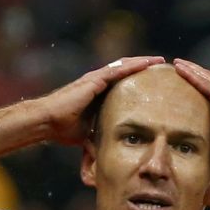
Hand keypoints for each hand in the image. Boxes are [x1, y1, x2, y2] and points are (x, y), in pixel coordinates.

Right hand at [38, 56, 164, 144]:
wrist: (48, 122)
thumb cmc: (62, 128)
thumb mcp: (88, 133)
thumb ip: (99, 134)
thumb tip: (108, 149)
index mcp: (97, 93)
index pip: (122, 82)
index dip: (138, 79)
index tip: (154, 81)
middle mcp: (98, 82)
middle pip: (125, 70)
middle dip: (143, 67)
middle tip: (161, 66)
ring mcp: (96, 79)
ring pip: (124, 66)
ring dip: (142, 62)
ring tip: (159, 61)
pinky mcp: (94, 80)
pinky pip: (118, 70)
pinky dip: (133, 66)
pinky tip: (147, 64)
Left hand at [173, 58, 209, 165]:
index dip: (201, 84)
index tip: (188, 80)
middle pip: (208, 80)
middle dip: (194, 72)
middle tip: (179, 65)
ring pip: (205, 78)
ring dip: (190, 69)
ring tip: (177, 63)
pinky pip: (204, 83)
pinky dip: (191, 74)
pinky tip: (180, 68)